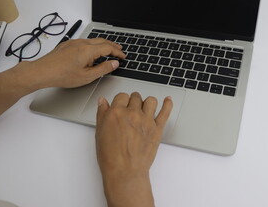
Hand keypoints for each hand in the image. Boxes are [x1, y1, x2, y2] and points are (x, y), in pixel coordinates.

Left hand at [0, 38, 124, 122]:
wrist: (42, 72)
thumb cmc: (62, 75)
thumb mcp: (87, 77)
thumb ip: (103, 69)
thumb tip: (114, 64)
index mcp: (88, 50)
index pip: (108, 48)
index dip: (118, 52)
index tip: (123, 56)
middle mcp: (82, 43)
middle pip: (102, 41)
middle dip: (112, 45)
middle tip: (120, 50)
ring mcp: (74, 42)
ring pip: (93, 40)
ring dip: (103, 45)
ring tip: (108, 51)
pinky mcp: (68, 44)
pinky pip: (85, 42)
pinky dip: (93, 45)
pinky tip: (92, 53)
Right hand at [95, 92, 172, 206]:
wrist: (125, 172)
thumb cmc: (111, 157)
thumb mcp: (100, 133)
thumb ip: (102, 114)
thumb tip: (102, 102)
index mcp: (117, 112)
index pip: (121, 96)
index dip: (121, 101)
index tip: (121, 105)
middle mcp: (132, 114)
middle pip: (135, 97)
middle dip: (133, 101)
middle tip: (131, 110)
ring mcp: (147, 120)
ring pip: (150, 100)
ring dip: (147, 102)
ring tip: (144, 108)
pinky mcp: (157, 128)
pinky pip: (165, 112)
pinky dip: (168, 104)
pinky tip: (167, 100)